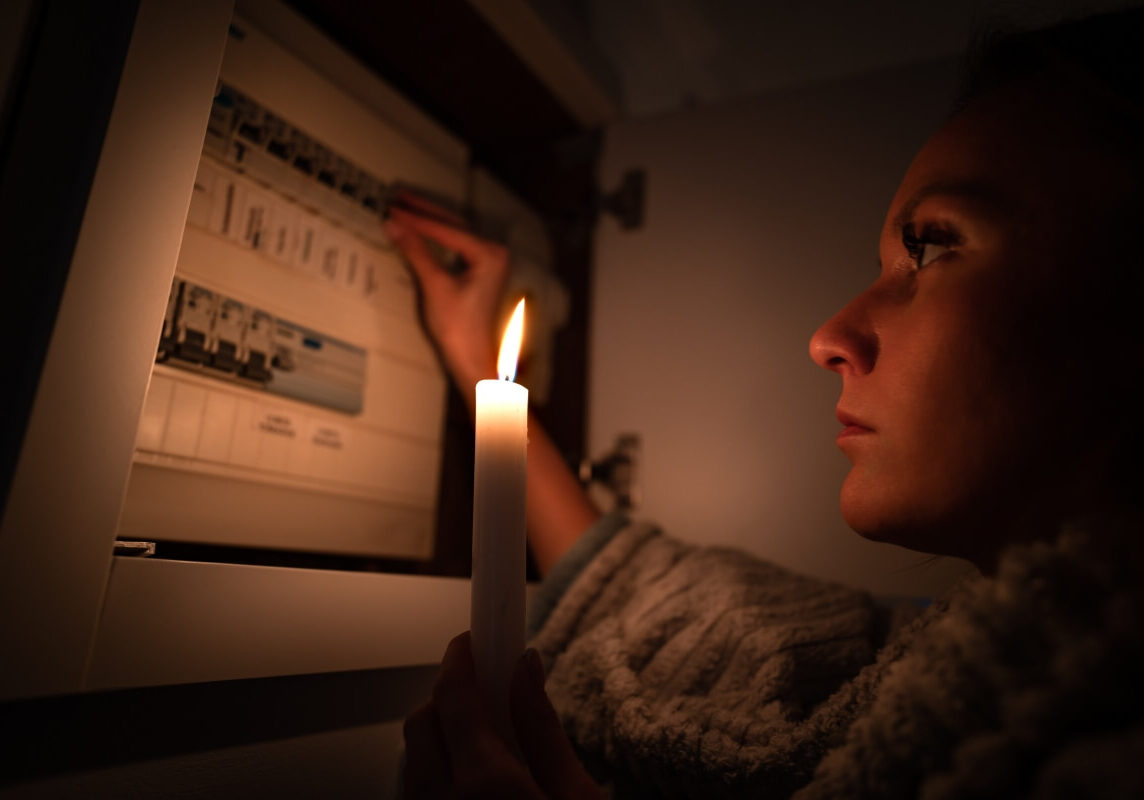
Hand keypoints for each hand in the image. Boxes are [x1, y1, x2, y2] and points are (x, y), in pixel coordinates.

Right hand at [384, 203, 508, 391]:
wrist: (471, 359)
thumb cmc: (458, 327)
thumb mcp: (434, 285)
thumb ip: (416, 251)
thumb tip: (394, 224)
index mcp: (490, 254)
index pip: (447, 229)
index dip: (418, 219)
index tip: (393, 208)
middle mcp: (495, 253)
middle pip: (454, 225)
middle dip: (425, 212)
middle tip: (398, 197)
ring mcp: (491, 262)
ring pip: (456, 233)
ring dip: (431, 221)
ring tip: (406, 207)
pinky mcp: (482, 273)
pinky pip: (457, 246)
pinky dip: (438, 238)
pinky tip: (422, 231)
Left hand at [403, 632, 603, 799]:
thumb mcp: (577, 796)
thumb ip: (543, 731)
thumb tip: (525, 667)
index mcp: (485, 783)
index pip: (453, 694)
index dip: (461, 656)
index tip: (476, 637)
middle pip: (422, 720)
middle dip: (450, 697)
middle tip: (490, 696)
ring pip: (413, 758)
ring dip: (441, 737)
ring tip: (487, 746)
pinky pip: (417, 789)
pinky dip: (437, 772)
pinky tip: (473, 783)